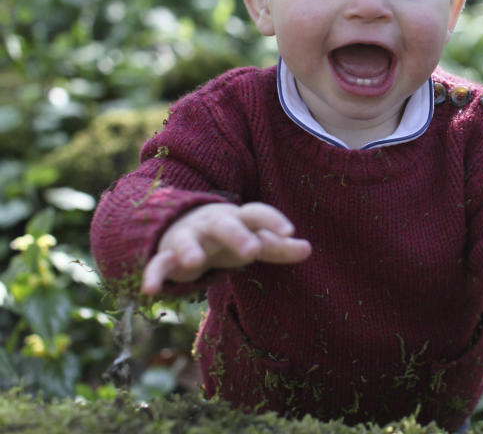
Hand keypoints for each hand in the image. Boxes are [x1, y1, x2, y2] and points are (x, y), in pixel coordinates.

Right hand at [141, 202, 311, 294]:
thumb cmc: (226, 238)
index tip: (289, 231)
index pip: (256, 213)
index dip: (272, 220)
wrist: (179, 227)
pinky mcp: (166, 256)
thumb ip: (278, 247)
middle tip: (252, 250)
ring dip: (190, 250)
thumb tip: (309, 249)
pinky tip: (150, 291)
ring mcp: (188, 238)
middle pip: (225, 225)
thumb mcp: (252, 240)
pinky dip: (153, 276)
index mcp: (237, 219)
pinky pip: (157, 264)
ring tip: (195, 263)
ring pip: (187, 241)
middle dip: (237, 235)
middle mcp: (212, 225)